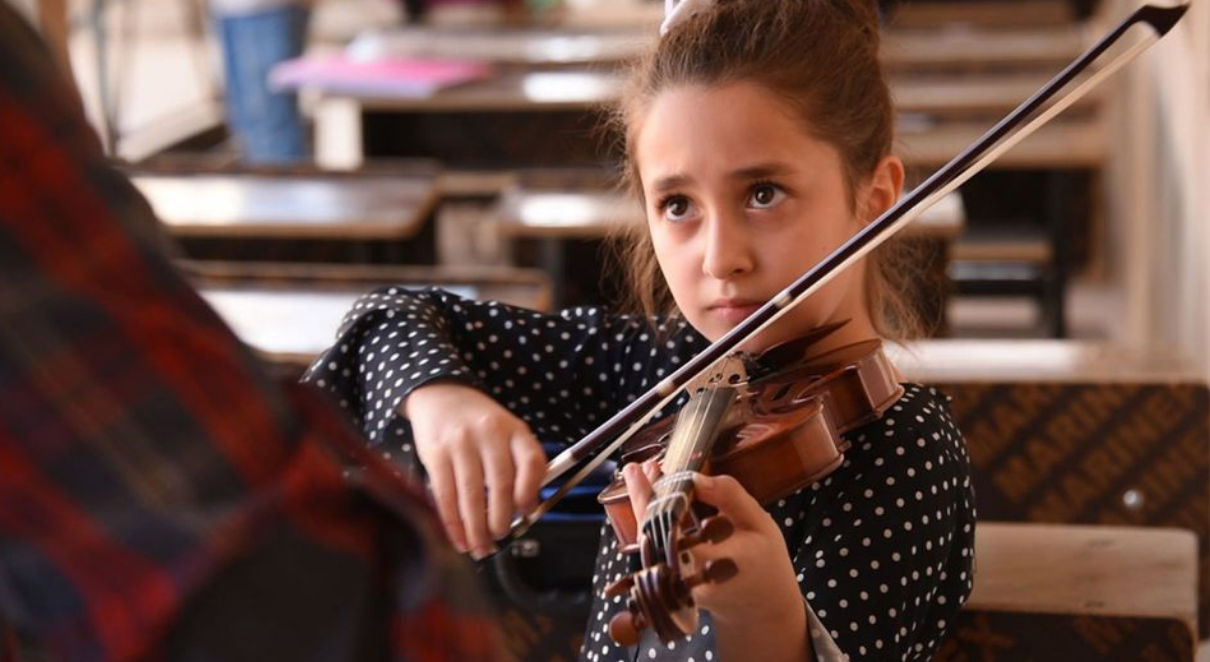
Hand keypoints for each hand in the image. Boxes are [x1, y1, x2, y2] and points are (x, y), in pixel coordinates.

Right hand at [404, 382, 546, 556]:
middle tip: (499, 538)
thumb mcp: (507, 432)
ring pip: (471, 494)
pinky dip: (452, 523)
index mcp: (514, 430)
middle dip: (501, 520)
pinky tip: (458, 538)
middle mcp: (489, 434)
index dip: (531, 492)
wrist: (442, 395)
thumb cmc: (480, 424)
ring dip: (476, 528)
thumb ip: (519, 464)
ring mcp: (461, 443)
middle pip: (500, 484)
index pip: (532, 462)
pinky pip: (445, 495)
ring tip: (480, 547)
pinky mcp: (436, 453)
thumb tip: (525, 511)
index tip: (527, 514)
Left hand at [623, 464, 807, 660]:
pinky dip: (652, 521)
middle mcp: (689, 576)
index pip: (674, 523)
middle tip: (638, 468)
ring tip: (642, 474)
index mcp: (714, 560)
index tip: (654, 468)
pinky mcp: (670, 584)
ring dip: (644, 506)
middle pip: (653, 532)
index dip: (660, 494)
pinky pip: (655, 548)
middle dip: (644, 497)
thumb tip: (695, 477)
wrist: (763, 605)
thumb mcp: (759, 523)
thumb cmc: (766, 561)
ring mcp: (676, 584)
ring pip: (649, 540)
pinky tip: (654, 498)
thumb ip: (729, 497)